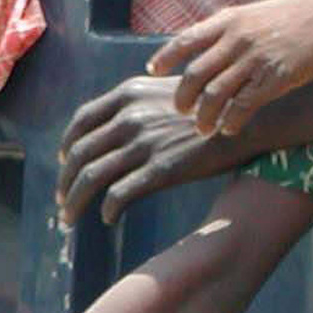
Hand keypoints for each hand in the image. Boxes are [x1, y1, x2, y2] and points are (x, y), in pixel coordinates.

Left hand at [56, 74, 246, 226]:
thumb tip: (111, 129)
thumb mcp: (167, 92)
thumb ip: (137, 106)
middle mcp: (130, 117)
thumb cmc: (210, 110)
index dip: (67, 146)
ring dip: (75, 202)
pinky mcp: (161, 169)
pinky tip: (108, 219)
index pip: (81, 122)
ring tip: (70, 218)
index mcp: (129, 95)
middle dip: (65, 182)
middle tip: (62, 201)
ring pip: (91, 177)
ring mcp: (144, 143)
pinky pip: (119, 194)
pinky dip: (107, 210)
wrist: (249, 119)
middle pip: (79, 154)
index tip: (63, 163)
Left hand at [147, 0, 312, 136]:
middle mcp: (237, 39)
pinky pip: (243, 106)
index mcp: (230, 20)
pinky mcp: (275, 78)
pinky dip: (232, 121)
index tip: (153, 71)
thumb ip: (228, 28)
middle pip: (194, 75)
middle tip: (180, 112)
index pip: (185, 40)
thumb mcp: (256, 13)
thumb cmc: (299, 16)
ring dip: (204, 116)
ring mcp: (255, 59)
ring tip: (202, 129)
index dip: (165, 58)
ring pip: (214, 95)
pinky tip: (230, 129)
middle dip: (182, 97)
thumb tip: (199, 43)